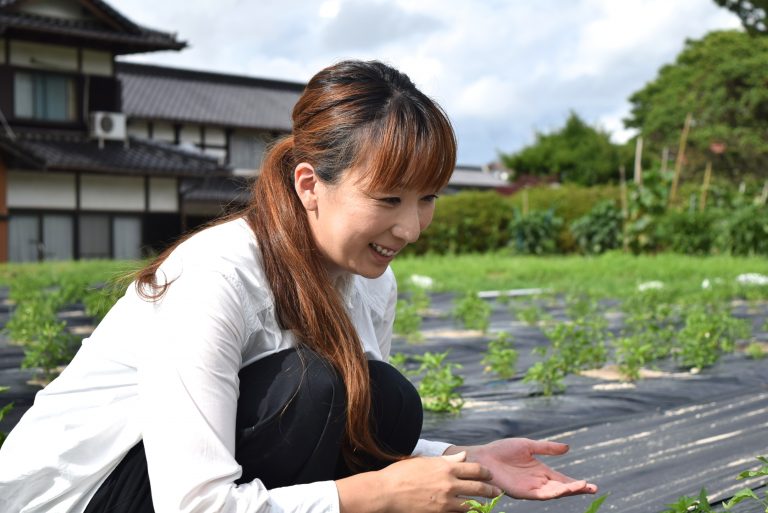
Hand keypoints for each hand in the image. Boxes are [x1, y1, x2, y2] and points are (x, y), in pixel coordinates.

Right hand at [337, 451, 501, 512]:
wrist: (386, 492)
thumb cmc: (402, 473)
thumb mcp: (425, 461)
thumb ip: (447, 460)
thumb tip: (464, 456)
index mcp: (446, 467)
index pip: (475, 469)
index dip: (486, 473)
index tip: (490, 475)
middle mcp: (449, 484)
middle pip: (478, 488)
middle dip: (491, 490)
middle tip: (497, 492)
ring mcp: (445, 501)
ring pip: (471, 505)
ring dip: (480, 505)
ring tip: (485, 506)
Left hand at [448, 438, 597, 499]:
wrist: (484, 457)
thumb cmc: (502, 450)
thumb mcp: (528, 446)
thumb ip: (547, 448)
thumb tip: (568, 448)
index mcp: (541, 471)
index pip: (563, 479)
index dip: (576, 483)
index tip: (592, 485)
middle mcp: (539, 481)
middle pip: (562, 488)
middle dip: (576, 489)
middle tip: (591, 488)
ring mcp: (531, 488)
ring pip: (553, 493)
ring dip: (567, 491)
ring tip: (580, 487)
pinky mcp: (522, 492)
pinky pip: (539, 495)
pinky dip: (551, 494)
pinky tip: (560, 491)